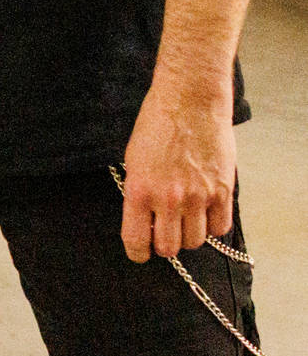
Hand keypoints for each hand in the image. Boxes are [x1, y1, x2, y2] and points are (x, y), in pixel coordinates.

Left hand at [120, 79, 235, 260]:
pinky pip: (221, 226)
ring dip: (189, 236)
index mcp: (139, 191)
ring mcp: (198, 196)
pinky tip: (206, 214)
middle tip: (165, 233)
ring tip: (186, 220)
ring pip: (196, 241)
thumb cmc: (156, 126)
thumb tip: (145, 219)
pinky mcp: (222, 190)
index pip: (136, 240)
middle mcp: (168, 199)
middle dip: (165, 245)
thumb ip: (139, 192)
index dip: (138, 253)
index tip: (141, 252)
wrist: (189, 102)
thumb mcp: (133, 160)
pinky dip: (214, 226)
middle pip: (169, 247)